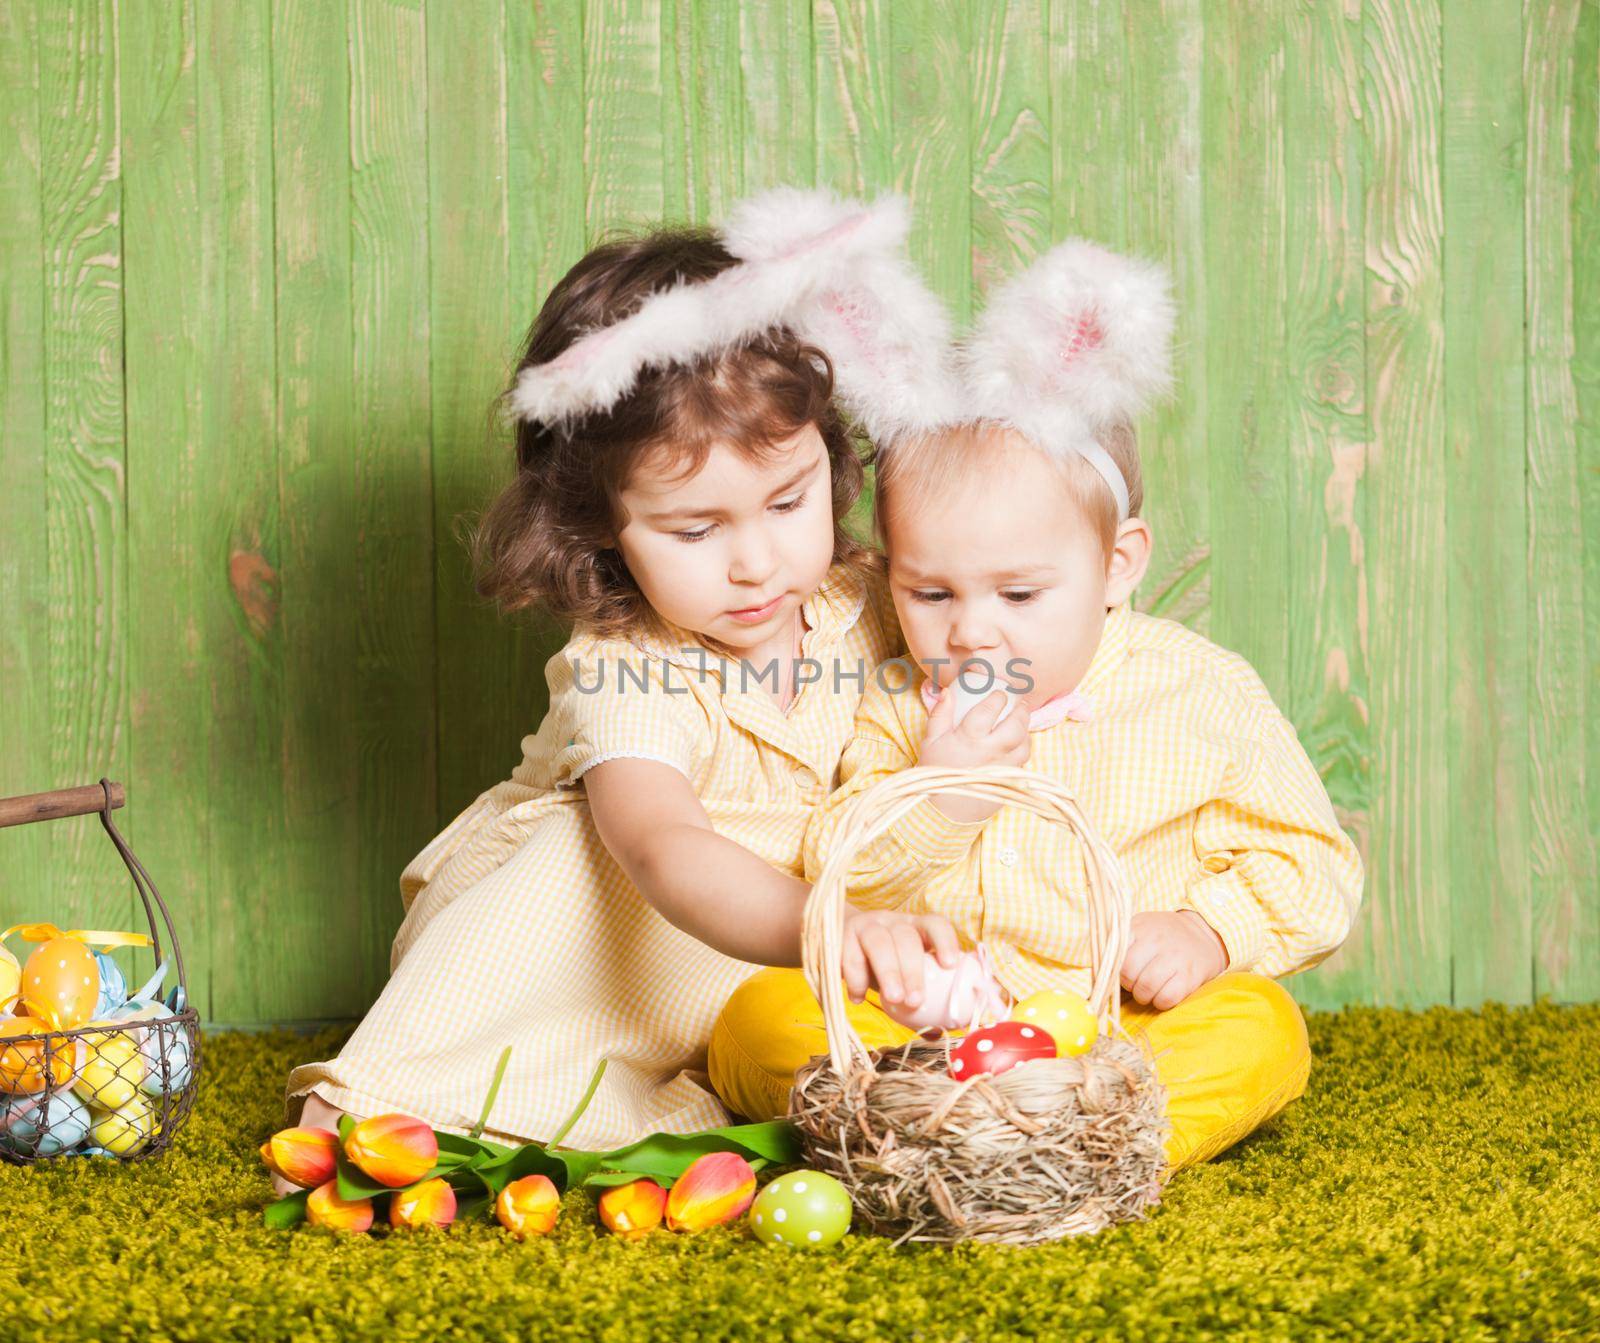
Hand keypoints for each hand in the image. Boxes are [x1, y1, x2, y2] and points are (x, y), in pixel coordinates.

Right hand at [841, 906, 960, 1008]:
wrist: (842, 945)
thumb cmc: (884, 964)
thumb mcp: (904, 973)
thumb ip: (921, 994)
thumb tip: (937, 1031)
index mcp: (916, 927)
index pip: (935, 924)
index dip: (945, 941)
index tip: (950, 965)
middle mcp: (892, 922)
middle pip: (906, 938)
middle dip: (912, 970)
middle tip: (915, 1001)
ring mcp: (866, 926)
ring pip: (878, 942)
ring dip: (888, 972)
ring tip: (893, 999)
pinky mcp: (842, 936)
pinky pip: (850, 956)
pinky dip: (856, 979)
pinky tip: (858, 998)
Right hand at [917, 681, 1030, 822]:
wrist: (943, 810)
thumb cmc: (936, 772)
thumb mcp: (930, 741)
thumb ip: (940, 715)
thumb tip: (947, 692)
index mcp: (968, 738)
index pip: (989, 711)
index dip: (998, 698)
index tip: (1000, 694)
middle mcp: (989, 751)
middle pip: (1015, 726)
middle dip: (1021, 711)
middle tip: (1020, 703)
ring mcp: (1002, 767)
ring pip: (1024, 745)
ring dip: (1025, 730)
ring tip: (1021, 722)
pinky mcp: (1008, 780)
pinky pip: (1023, 761)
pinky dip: (1022, 749)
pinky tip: (1017, 744)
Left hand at [1120, 909, 1228, 1009]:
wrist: (1202, 935)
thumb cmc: (1162, 937)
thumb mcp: (1139, 929)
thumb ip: (1118, 944)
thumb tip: (1096, 973)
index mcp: (1139, 927)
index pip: (1114, 953)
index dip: (1113, 968)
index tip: (1119, 971)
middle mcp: (1156, 939)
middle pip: (1127, 972)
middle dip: (1127, 984)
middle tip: (1134, 983)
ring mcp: (1174, 957)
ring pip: (1145, 987)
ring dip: (1142, 996)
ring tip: (1146, 991)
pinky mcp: (1189, 976)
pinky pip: (1166, 998)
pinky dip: (1160, 1003)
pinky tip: (1162, 995)